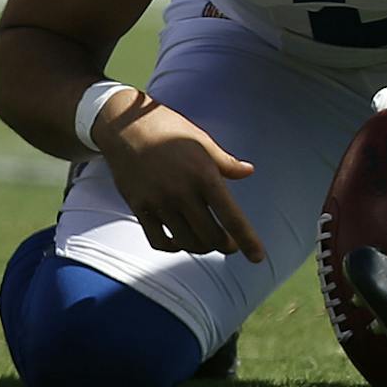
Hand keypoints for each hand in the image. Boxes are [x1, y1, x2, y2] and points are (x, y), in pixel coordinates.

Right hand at [94, 90, 264, 261]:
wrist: (127, 128)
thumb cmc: (170, 131)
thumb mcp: (203, 142)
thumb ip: (226, 163)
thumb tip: (249, 172)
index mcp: (204, 176)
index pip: (231, 216)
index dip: (247, 240)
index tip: (258, 257)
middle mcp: (183, 193)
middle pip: (210, 236)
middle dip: (224, 245)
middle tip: (230, 245)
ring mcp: (159, 203)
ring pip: (185, 242)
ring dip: (200, 247)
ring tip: (208, 241)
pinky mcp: (139, 209)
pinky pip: (158, 240)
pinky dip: (172, 247)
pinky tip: (180, 241)